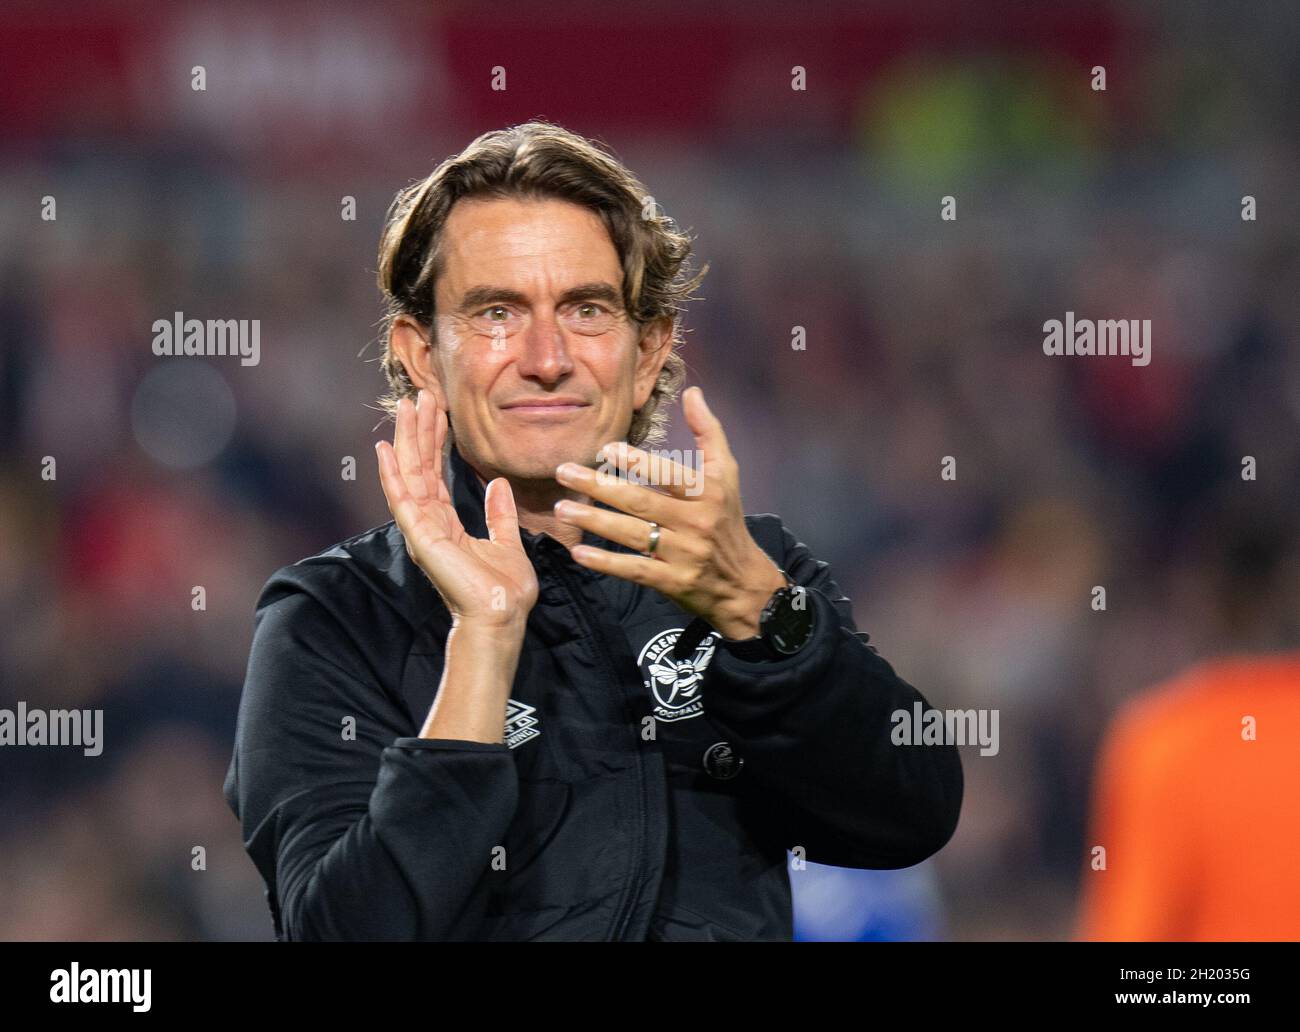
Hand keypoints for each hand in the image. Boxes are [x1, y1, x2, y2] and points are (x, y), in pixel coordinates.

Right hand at [376, 389, 538, 627]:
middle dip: (418, 432)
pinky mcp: (421, 538)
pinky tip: (384, 449)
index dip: (435, 442)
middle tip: (417, 397)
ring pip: (409, 476)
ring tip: (405, 407)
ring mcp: (422, 531)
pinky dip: (392, 474)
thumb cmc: (505, 590)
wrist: (502, 617)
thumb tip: (497, 484)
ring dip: (406, 441)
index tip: (437, 412)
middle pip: (418, 469)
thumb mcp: (507, 542)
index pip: (435, 475)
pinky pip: (403, 500)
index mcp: (445, 525)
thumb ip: (497, 514)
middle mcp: (428, 525)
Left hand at [553, 386, 785, 638]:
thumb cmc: (727, 519)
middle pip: (641, 502)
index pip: (669, 475)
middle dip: (600, 487)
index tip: (607, 448)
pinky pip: (635, 570)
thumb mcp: (727, 474)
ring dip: (594, 521)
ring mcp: (683, 554)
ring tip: (562, 509)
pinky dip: (606, 562)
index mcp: (707, 493)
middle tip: (564, 472)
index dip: (639, 463)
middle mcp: (695, 523)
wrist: (743, 582)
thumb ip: (708, 432)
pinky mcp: (672, 582)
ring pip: (632, 534)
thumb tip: (693, 392)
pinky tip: (579, 552)